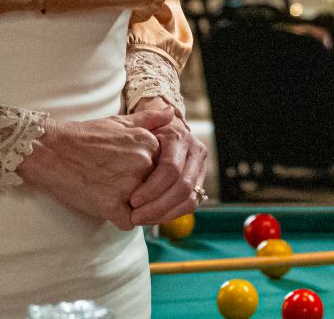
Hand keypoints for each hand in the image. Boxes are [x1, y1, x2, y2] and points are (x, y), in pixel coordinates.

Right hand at [15, 115, 160, 229]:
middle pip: (158, 190)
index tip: (134, 173)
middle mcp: (143, 163)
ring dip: (135, 208)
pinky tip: (106, 206)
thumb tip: (170, 113)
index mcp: (149, 144)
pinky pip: (128, 223)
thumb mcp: (119, 122)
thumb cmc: (84, 136)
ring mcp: (129, 185)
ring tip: (112, 194)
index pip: (167, 171)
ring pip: (146, 208)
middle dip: (145, 193)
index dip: (153, 176)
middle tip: (119, 184)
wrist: (51, 150)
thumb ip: (148, 120)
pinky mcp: (112, 205)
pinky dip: (120, 219)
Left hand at [126, 98, 209, 225]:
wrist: (161, 135)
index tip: (132, 201)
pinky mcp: (199, 184)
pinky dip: (171, 215)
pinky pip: (190, 205)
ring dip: (165, 214)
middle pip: (183, 187)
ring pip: (189, 199)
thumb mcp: (141, 125)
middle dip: (158, 206)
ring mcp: (200, 169)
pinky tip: (152, 218)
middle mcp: (196, 152)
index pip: (171, 168)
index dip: (152, 188)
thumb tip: (168, 113)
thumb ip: (148, 118)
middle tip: (136, 217)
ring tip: (142, 220)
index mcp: (181, 138)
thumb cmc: (144, 133)